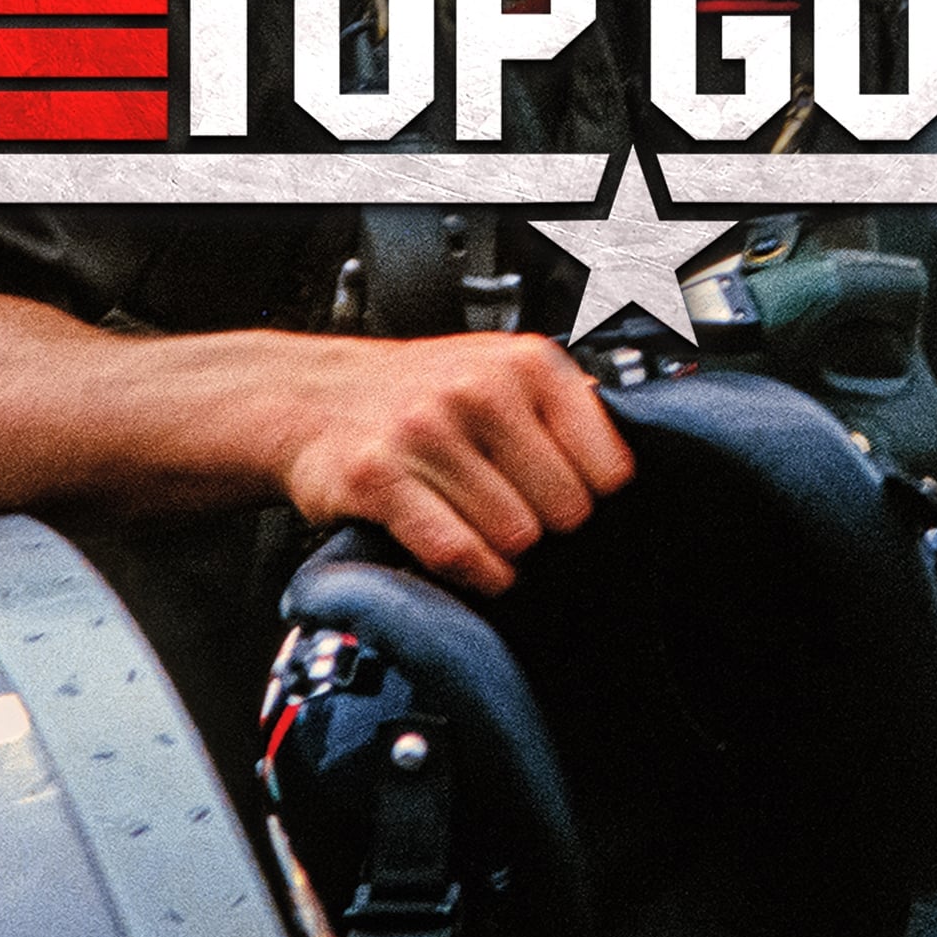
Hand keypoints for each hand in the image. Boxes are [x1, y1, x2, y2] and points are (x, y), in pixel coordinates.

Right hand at [272, 330, 634, 595]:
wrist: (312, 395)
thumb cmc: (418, 391)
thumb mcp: (501, 370)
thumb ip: (565, 408)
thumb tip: (624, 464)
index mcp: (525, 363)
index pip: (607, 465)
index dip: (593, 495)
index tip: (572, 497)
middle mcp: (478, 390)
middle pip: (565, 509)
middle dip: (548, 526)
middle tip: (520, 515)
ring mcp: (426, 433)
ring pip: (513, 536)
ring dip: (507, 552)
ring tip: (488, 530)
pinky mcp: (380, 479)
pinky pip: (456, 552)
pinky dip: (475, 572)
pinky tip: (477, 565)